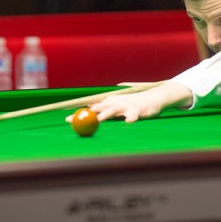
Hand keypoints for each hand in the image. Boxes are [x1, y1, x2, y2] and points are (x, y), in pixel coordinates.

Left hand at [65, 81, 192, 122]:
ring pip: (112, 111)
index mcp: (108, 102)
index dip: (78, 114)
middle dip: (86, 116)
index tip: (67, 121)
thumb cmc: (133, 105)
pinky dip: (130, 119)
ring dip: (105, 116)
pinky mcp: (138, 111)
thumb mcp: (116, 108)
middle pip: (97, 109)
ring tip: (98, 121)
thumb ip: (104, 113)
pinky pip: (133, 116)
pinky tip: (128, 123)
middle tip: (77, 123)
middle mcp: (114, 103)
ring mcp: (126, 106)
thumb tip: (86, 116)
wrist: (153, 98)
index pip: (90, 109)